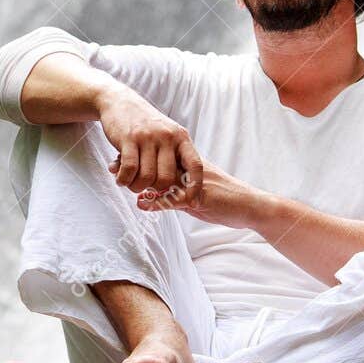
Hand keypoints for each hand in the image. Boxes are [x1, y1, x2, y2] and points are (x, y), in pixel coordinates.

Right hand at [95, 88, 203, 203]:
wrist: (120, 102)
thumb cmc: (145, 124)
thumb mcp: (167, 134)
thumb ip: (175, 156)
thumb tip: (184, 186)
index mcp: (181, 137)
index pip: (195, 166)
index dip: (194, 187)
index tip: (191, 203)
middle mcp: (167, 136)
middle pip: (166, 178)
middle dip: (154, 190)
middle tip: (145, 189)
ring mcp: (148, 137)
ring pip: (146, 177)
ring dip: (135, 186)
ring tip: (130, 183)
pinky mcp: (128, 138)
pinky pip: (129, 170)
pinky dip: (123, 180)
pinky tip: (120, 179)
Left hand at [126, 155, 251, 227]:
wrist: (251, 205)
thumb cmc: (224, 199)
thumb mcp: (193, 196)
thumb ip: (171, 195)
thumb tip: (146, 198)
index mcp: (189, 164)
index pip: (160, 156)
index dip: (139, 157)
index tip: (118, 159)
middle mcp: (191, 169)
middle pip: (157, 163)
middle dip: (135, 165)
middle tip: (112, 166)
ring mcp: (195, 182)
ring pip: (163, 178)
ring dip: (141, 180)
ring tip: (121, 181)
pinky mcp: (200, 197)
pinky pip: (176, 199)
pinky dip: (158, 203)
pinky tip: (143, 205)